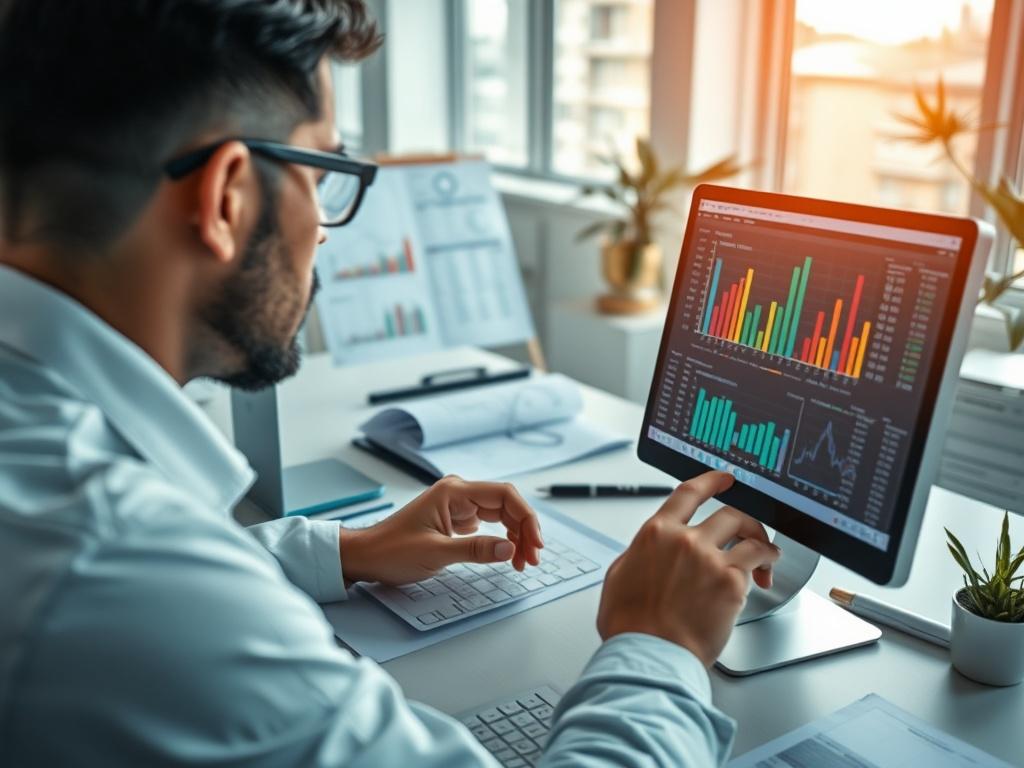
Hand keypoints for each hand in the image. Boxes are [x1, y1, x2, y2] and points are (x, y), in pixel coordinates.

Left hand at [339, 475, 543, 585]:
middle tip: (533, 559)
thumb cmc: (392, 551)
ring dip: (516, 536)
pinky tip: (508, 554)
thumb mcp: (435, 553)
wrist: (367, 556)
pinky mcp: (457, 520)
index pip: (504, 495)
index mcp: (454, 491)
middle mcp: (459, 493)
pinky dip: (502, 539)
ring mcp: (458, 506)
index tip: (535, 543)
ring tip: (523, 562)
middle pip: (507, 504)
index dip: (526, 517)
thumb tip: (509, 549)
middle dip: (524, 530)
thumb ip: (474, 550)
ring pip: (500, 515)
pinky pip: (489, 524)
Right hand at [596, 471, 780, 666]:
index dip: (711, 481)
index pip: (689, 494)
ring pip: (749, 534)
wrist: (649, 655)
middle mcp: (685, 540)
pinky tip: (766, 572)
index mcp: (655, 534)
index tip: (724, 479)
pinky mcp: (731, 583)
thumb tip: (647, 553)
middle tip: (750, 527)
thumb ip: (638, 555)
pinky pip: (758, 562)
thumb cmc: (631, 626)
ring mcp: (710, 559)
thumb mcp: (619, 577)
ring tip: (768, 552)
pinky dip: (766, 564)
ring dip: (762, 541)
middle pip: (728, 513)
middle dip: (744, 520)